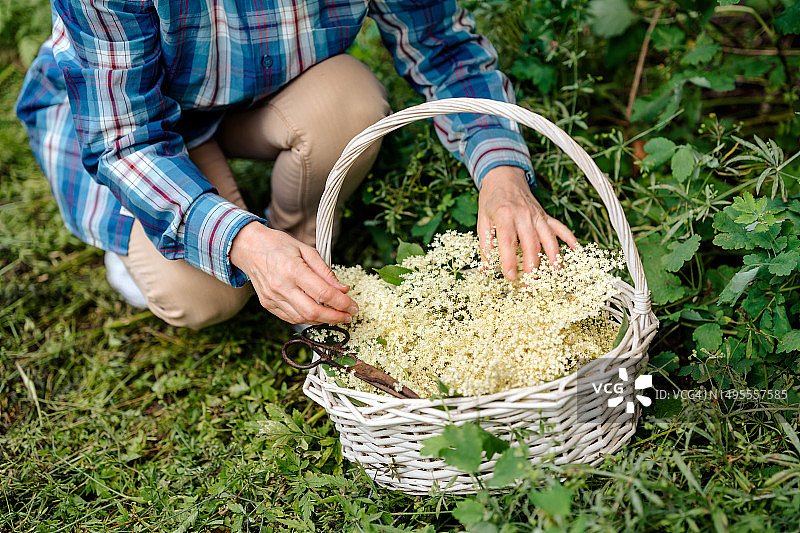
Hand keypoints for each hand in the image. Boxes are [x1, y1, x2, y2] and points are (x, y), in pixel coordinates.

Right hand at [230, 222, 357, 323]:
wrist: (249, 248)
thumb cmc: (279, 245)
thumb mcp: (306, 249)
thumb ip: (325, 271)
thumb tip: (343, 289)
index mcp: (293, 269)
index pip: (323, 293)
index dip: (342, 302)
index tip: (353, 305)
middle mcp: (281, 286)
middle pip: (313, 311)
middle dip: (335, 317)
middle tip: (348, 316)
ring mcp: (272, 297)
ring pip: (302, 318)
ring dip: (322, 320)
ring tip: (336, 316)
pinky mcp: (268, 304)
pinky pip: (291, 318)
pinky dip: (307, 319)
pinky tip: (318, 315)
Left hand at [477, 166, 577, 279]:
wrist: (504, 176)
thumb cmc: (492, 200)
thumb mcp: (482, 221)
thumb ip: (485, 246)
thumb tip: (485, 270)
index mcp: (504, 215)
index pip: (508, 241)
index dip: (509, 261)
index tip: (510, 277)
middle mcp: (523, 214)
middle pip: (531, 243)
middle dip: (532, 267)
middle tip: (530, 285)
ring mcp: (537, 215)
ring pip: (549, 238)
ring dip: (553, 258)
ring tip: (554, 275)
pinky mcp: (545, 215)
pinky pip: (560, 228)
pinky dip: (570, 239)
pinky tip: (577, 251)